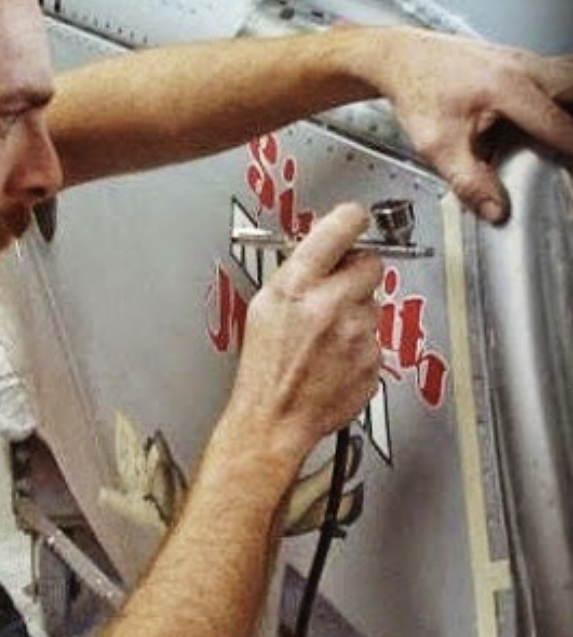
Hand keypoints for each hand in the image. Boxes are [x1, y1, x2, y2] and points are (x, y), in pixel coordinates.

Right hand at [227, 203, 382, 463]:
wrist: (275, 418)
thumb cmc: (262, 369)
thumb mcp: (262, 307)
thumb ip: (295, 275)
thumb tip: (318, 253)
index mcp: (297, 286)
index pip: (340, 228)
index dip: (350, 219)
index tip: (354, 218)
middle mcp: (332, 304)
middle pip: (371, 263)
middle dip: (357, 271)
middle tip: (336, 288)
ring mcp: (358, 333)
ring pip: (374, 304)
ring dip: (356, 313)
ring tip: (325, 336)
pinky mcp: (375, 359)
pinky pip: (376, 338)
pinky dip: (360, 345)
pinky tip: (333, 358)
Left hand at [368, 28, 572, 221]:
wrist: (400, 59)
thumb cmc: (417, 92)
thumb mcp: (436, 146)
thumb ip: (468, 180)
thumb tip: (495, 210)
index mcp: (508, 87)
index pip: (560, 124)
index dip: (572, 150)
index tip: (572, 170)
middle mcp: (523, 67)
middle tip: (567, 150)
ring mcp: (525, 60)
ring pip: (571, 79)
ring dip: (570, 107)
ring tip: (563, 137)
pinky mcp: (521, 61)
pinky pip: (559, 75)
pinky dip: (563, 96)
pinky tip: (552, 116)